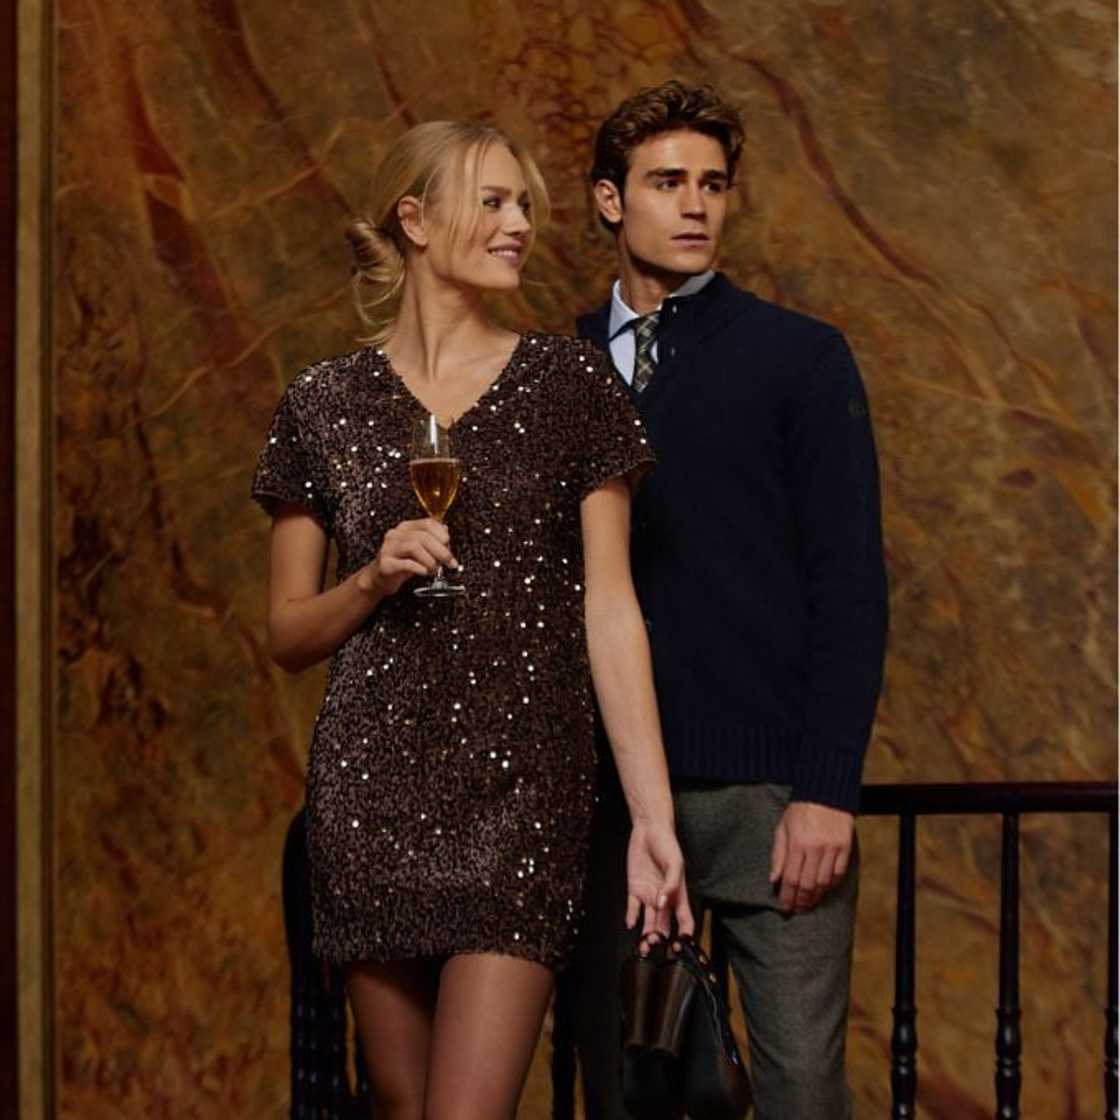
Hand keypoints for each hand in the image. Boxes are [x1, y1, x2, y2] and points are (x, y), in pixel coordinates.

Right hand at [367, 518, 457, 596]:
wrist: (379, 579)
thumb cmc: (400, 563)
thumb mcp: (419, 550)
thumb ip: (431, 540)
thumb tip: (446, 531)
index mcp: (406, 528)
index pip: (428, 523)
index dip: (443, 535)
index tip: (450, 547)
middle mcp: (396, 535)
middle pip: (423, 536)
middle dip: (441, 551)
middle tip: (449, 562)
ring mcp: (388, 548)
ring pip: (414, 547)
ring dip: (430, 560)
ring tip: (434, 569)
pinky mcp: (385, 564)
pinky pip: (405, 563)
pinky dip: (419, 568)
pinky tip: (424, 572)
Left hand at [624, 819, 693, 940]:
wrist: (648, 829)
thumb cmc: (667, 844)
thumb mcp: (675, 862)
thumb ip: (671, 884)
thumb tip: (664, 903)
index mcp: (678, 894)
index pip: (685, 921)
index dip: (684, 936)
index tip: (680, 947)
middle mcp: (664, 898)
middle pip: (664, 926)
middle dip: (661, 939)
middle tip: (655, 945)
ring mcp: (649, 895)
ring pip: (648, 921)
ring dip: (646, 934)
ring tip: (643, 945)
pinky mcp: (634, 888)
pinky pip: (633, 908)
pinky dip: (631, 917)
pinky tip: (631, 924)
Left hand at [769, 801, 853, 913]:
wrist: (825, 793)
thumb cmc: (800, 810)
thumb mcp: (782, 828)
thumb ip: (778, 855)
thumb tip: (774, 880)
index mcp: (797, 843)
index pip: (791, 879)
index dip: (787, 897)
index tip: (784, 907)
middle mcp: (816, 848)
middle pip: (808, 885)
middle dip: (801, 901)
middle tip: (796, 909)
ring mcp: (833, 848)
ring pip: (824, 883)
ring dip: (815, 897)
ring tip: (807, 902)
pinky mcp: (845, 847)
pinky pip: (838, 874)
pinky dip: (830, 885)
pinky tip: (822, 889)